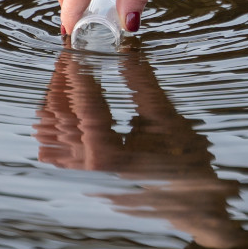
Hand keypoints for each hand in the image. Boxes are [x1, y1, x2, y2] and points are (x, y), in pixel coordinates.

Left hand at [32, 50, 243, 247]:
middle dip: (65, 85)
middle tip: (71, 56)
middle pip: (63, 121)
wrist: (194, 203)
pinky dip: (56, 128)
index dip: (79, 77)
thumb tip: (127, 46)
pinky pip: (56, 153)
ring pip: (53, 136)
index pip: (87, 110)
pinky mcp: (86, 180)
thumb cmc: (187, 162)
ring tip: (68, 77)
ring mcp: (86, 178)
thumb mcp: (166, 116)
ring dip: (57, 104)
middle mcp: (91, 172)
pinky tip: (67, 107)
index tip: (75, 52)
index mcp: (112, 159)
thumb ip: (140, 81)